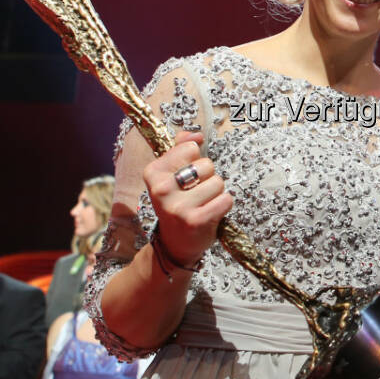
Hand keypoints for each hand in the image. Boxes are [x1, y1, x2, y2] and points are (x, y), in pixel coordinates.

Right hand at [144, 131, 233, 266]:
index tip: (185, 178)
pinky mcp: (196, 220)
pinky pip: (226, 199)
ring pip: (218, 182)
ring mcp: (178, 207)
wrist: (176, 243)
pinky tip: (211, 214)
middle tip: (195, 194)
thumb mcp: (171, 174)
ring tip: (202, 204)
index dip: (194, 161)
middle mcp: (162, 189)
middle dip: (207, 177)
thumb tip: (197, 135)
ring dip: (216, 193)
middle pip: (206, 164)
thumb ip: (181, 148)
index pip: (190, 149)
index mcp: (153, 173)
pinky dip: (224, 205)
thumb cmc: (177, 202)